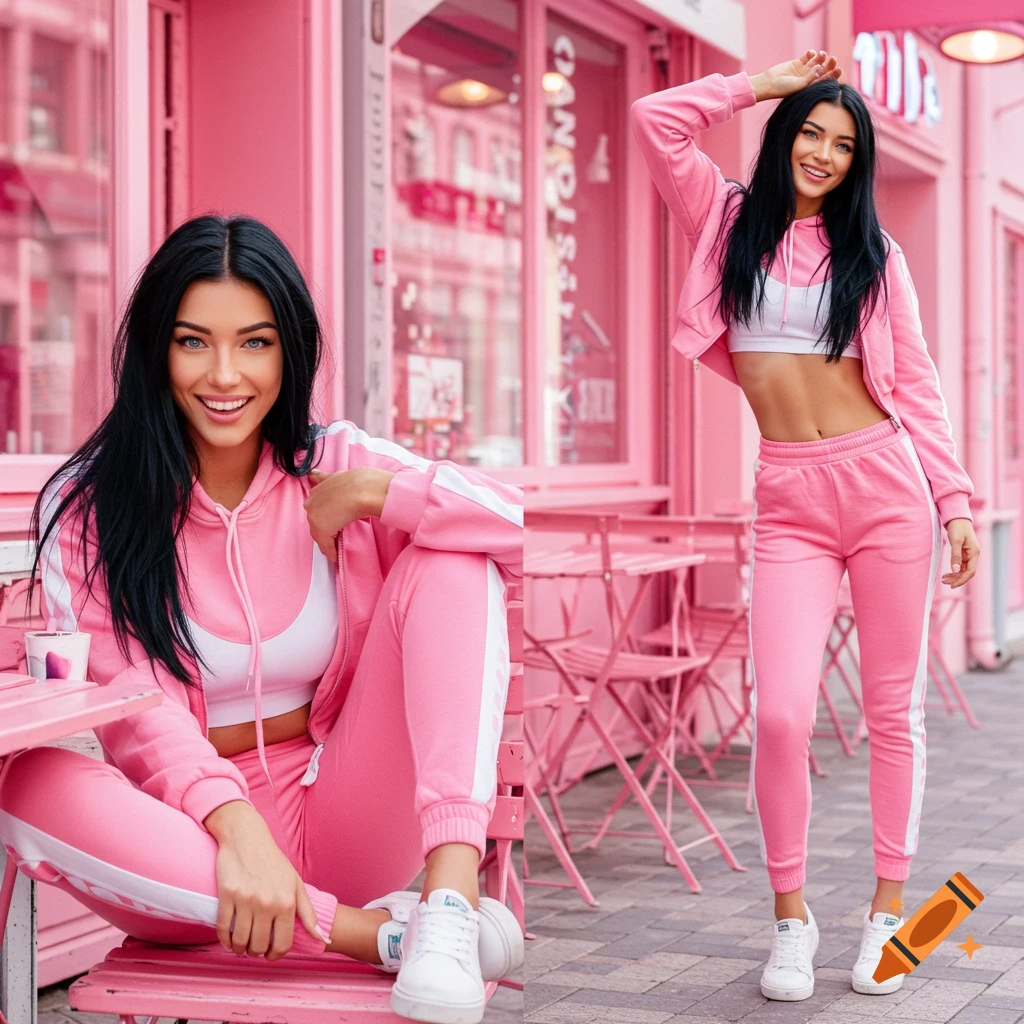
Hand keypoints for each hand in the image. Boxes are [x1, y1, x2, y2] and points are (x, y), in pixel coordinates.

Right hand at [205, 801, 326, 959]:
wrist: (247, 838)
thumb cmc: (273, 863)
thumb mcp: (296, 884)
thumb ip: (308, 913)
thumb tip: (322, 939)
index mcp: (287, 902)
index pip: (282, 944)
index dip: (275, 955)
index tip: (270, 954)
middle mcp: (268, 903)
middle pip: (259, 946)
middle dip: (256, 952)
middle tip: (254, 947)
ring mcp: (246, 900)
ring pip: (240, 941)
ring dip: (239, 949)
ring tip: (241, 945)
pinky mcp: (227, 895)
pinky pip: (223, 929)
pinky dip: (224, 940)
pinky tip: (228, 939)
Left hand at [303, 467, 394, 562]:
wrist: (365, 489)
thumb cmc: (361, 482)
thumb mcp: (340, 475)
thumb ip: (325, 477)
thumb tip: (312, 474)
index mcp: (316, 487)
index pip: (319, 507)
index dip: (330, 515)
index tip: (336, 521)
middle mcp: (311, 501)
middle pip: (317, 521)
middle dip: (328, 527)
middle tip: (340, 534)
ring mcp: (314, 516)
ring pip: (320, 534)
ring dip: (329, 540)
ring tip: (339, 545)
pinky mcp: (321, 531)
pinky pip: (325, 546)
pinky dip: (331, 552)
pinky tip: (336, 556)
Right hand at [748, 50, 841, 102]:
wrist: (768, 83)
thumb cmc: (782, 89)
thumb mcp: (798, 86)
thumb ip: (810, 77)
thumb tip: (821, 67)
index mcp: (810, 88)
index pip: (825, 81)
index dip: (833, 75)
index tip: (838, 69)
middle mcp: (808, 80)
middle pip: (823, 70)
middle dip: (829, 64)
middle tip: (833, 59)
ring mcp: (803, 71)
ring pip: (817, 62)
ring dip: (821, 57)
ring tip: (820, 54)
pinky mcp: (797, 63)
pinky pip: (807, 56)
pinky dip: (811, 53)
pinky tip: (810, 53)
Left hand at [942, 518, 978, 588]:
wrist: (956, 517)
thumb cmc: (957, 527)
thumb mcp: (956, 541)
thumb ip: (955, 555)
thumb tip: (955, 570)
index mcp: (974, 553)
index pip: (970, 571)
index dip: (962, 579)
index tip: (952, 585)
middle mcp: (973, 555)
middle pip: (967, 572)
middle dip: (957, 579)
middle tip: (944, 582)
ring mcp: (968, 555)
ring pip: (963, 570)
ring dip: (955, 576)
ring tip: (943, 580)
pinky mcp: (962, 553)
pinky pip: (959, 565)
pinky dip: (954, 570)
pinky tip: (947, 574)